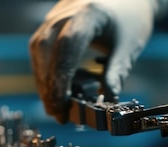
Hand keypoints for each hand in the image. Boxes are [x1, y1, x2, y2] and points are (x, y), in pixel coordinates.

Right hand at [29, 0, 166, 122]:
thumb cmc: (130, 19)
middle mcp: (65, 12)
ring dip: (44, 81)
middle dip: (49, 85)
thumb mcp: (128, 47)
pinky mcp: (51, 24)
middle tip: (58, 113)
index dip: (61, 78)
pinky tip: (57, 90)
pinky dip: (46, 72)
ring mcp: (55, 16)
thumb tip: (107, 102)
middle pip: (45, 50)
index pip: (67, 47)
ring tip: (57, 107)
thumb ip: (116, 73)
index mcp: (89, 14)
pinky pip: (40, 49)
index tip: (63, 104)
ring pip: (38, 51)